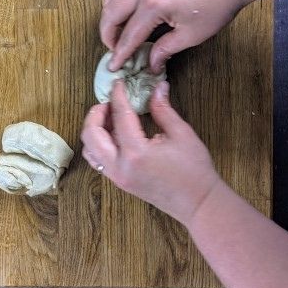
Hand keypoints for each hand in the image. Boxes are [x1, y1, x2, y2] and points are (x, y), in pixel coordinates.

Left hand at [81, 80, 219, 226]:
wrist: (198, 203)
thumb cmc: (194, 170)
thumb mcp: (181, 133)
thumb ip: (163, 109)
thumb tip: (157, 87)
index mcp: (136, 152)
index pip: (120, 115)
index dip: (118, 95)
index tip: (119, 83)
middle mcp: (120, 166)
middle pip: (91, 134)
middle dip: (96, 113)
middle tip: (109, 102)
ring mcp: (117, 177)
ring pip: (89, 149)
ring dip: (94, 130)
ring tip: (110, 118)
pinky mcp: (119, 182)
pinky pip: (98, 161)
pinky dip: (99, 144)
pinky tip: (115, 135)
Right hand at [100, 0, 243, 72]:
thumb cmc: (217, 4)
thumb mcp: (191, 35)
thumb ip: (165, 49)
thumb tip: (151, 64)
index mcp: (153, 5)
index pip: (128, 35)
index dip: (120, 54)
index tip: (114, 66)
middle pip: (111, 12)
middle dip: (108, 34)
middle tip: (113, 48)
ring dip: (108, 11)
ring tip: (116, 26)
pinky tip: (126, 6)